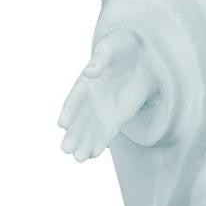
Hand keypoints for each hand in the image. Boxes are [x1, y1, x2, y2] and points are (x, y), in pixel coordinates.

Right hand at [58, 29, 158, 161]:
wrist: (143, 51)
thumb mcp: (111, 47)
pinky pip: (110, 130)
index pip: (76, 98)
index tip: (62, 123)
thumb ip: (101, 59)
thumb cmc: (122, 46)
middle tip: (66, 150)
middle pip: (82, 119)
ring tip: (78, 159)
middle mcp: (94, 98)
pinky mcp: (122, 113)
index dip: (69, 110)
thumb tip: (91, 71)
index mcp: (87, 81)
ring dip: (86, 143)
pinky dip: (102, 141)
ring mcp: (107, 107)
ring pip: (93, 129)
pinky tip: (95, 153)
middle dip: (74, 135)